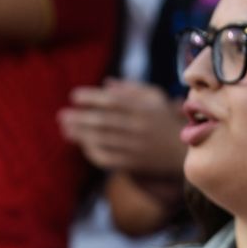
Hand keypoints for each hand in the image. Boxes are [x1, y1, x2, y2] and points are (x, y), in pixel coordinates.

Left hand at [59, 79, 186, 175]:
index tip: (74, 96)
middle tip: (62, 115)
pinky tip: (84, 145)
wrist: (184, 152)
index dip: (90, 97)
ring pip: (102, 140)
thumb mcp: (155, 98)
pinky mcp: (134, 163)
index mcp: (143, 109)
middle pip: (103, 121)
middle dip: (79, 118)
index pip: (112, 101)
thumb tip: (106, 84)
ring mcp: (136, 146)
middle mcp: (139, 127)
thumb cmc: (165, 120)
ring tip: (66, 129)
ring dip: (80, 135)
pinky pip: (108, 158)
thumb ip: (131, 89)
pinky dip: (93, 152)